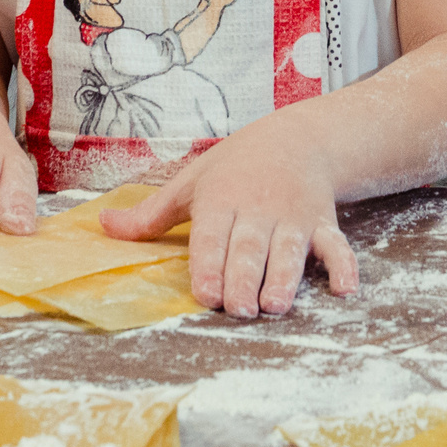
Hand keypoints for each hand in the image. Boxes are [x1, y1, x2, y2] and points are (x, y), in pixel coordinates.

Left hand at [101, 116, 356, 318]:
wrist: (297, 138)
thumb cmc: (236, 165)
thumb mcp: (191, 181)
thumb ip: (150, 214)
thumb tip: (102, 226)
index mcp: (220, 201)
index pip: (212, 236)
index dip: (209, 264)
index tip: (206, 293)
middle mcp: (257, 210)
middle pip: (249, 248)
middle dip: (243, 278)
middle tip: (238, 308)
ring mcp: (293, 218)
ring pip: (289, 251)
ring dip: (284, 277)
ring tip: (276, 305)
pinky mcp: (323, 223)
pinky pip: (336, 246)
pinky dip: (343, 267)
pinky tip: (344, 289)